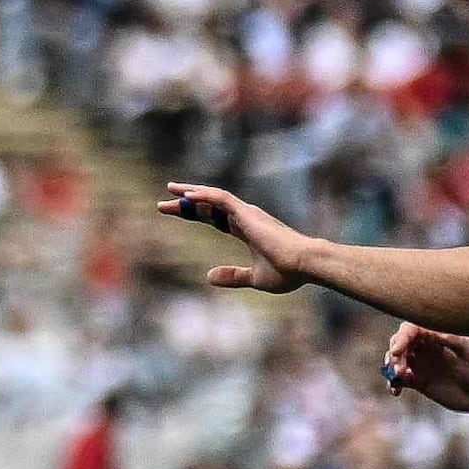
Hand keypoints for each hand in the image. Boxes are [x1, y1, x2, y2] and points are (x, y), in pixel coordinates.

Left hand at [157, 183, 313, 293]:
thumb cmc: (287, 272)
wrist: (304, 265)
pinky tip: (187, 196)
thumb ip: (233, 275)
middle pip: (208, 206)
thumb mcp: (255, 277)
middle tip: (164, 202)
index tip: (174, 212)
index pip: (213, 218)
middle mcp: (245, 218)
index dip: (194, 215)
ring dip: (191, 194)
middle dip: (186, 203)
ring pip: (213, 197)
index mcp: (246, 230)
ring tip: (171, 191)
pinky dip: (204, 196)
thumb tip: (208, 277)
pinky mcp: (248, 213)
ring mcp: (247, 214)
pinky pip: (221, 199)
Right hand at [382, 324, 468, 421]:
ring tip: (400, 379)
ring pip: (396, 361)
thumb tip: (434, 332)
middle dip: (394, 354)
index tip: (398, 351)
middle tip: (399, 369)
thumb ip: (453, 340)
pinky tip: (396, 390)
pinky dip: (394, 383)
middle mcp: (426, 347)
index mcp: (437, 335)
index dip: (401, 338)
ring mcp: (422, 364)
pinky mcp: (420, 382)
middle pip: (399, 344)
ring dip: (392, 368)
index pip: (411, 330)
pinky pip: (400, 380)